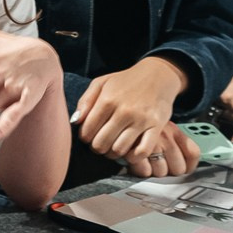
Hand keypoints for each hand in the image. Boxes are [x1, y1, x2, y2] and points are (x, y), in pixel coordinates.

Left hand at [74, 57, 195, 176]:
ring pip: (119, 150)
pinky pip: (142, 151)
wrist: (157, 74)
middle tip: (101, 143)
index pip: (87, 131)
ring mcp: (141, 119)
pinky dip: (133, 157)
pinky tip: (129, 151)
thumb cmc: (126, 81)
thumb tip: (75, 122)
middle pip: (101, 144)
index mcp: (107, 100)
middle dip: (97, 147)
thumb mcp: (101, 83)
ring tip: (113, 146)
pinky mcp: (157, 126)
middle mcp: (124, 110)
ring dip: (113, 153)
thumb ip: (85, 101)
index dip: (85, 138)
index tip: (90, 135)